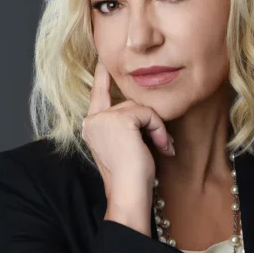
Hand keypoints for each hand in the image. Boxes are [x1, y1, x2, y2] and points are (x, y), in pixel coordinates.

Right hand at [82, 59, 175, 200]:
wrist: (128, 191)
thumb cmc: (131, 176)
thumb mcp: (124, 145)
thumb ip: (125, 125)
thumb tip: (142, 110)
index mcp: (91, 126)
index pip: (98, 94)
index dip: (102, 76)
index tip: (104, 61)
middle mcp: (93, 119)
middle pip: (129, 103)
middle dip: (150, 121)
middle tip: (161, 143)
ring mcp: (104, 118)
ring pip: (141, 107)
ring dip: (157, 127)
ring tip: (161, 147)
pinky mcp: (119, 119)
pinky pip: (148, 113)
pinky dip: (159, 129)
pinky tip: (160, 146)